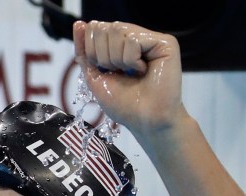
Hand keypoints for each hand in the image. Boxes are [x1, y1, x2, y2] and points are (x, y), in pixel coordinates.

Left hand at [73, 20, 184, 137]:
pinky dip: (131, 60)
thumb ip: (85, 52)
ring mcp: (150, 39)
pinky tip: (144, 71)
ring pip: (117, 30)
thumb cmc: (124, 105)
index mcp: (120, 44)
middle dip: (103, 56)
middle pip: (103, 27)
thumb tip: (79, 24)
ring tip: (132, 74)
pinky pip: (133, 39)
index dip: (91, 51)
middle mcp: (136, 37)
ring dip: (116, 59)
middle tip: (120, 74)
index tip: (105, 71)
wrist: (145, 121)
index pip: (94, 29)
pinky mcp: (165, 43)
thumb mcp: (95, 77)